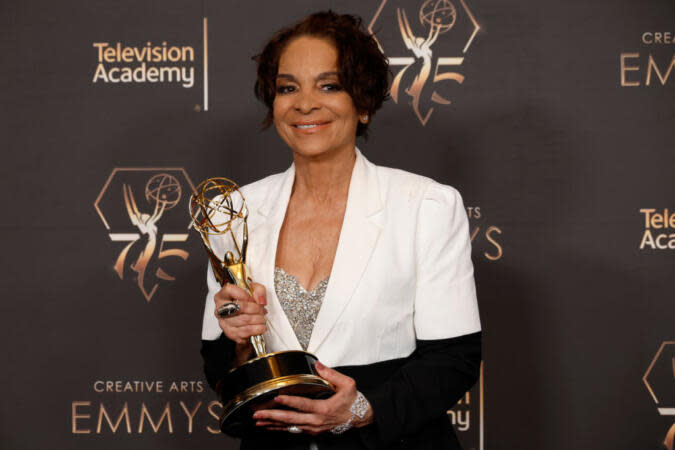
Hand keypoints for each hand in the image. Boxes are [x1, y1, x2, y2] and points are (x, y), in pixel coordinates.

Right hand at [214, 282, 266, 362]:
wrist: (243, 314)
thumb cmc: (246, 300)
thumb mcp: (253, 289)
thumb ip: (259, 290)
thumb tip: (261, 301)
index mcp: (222, 296)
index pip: (230, 290)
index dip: (244, 294)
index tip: (253, 298)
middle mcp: (220, 310)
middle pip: (239, 307)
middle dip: (256, 309)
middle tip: (262, 310)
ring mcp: (224, 322)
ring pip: (244, 321)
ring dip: (258, 320)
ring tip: (262, 318)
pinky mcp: (230, 333)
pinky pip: (245, 333)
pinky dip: (256, 330)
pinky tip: (259, 326)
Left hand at [252, 361, 373, 434]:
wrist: (360, 417)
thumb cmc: (354, 402)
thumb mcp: (347, 384)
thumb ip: (331, 373)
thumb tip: (318, 365)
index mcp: (324, 409)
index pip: (302, 405)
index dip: (289, 402)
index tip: (277, 398)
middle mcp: (316, 421)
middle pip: (290, 419)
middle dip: (272, 416)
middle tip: (258, 413)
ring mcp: (313, 428)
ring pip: (289, 427)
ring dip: (273, 424)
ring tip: (259, 420)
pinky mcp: (312, 431)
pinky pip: (293, 430)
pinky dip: (280, 428)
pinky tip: (271, 426)